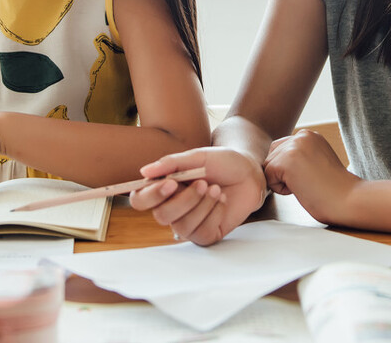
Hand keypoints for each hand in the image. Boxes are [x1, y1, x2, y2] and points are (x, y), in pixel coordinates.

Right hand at [130, 147, 267, 245]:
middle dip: (185, 200)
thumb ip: (172, 163)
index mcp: (164, 187)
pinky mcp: (206, 234)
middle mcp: (172, 207)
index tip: (171, 183)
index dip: (151, 195)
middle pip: (161, 216)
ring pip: (182, 226)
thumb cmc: (221, 162)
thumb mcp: (198, 157)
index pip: (141, 199)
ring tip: (217, 189)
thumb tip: (144, 172)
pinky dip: (214, 214)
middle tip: (203, 183)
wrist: (249, 172)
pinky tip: (222, 201)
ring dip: (202, 205)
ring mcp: (189, 223)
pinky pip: (202, 233)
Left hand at [264, 129, 358, 224]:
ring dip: (282, 181)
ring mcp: (294, 146)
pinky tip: (302, 188)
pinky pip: (268, 177)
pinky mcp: (287, 160)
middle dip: (283, 174)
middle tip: (309, 181)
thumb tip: (273, 161)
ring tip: (307, 184)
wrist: (349, 200)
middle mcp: (301, 135)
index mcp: (309, 135)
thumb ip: (299, 155)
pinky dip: (281, 189)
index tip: (311, 177)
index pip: (280, 150)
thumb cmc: (334, 189)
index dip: (289, 169)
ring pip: (268, 167)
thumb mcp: (316, 161)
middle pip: (271, 157)